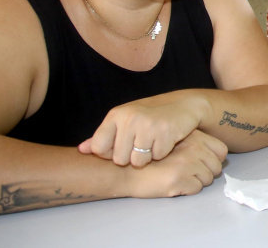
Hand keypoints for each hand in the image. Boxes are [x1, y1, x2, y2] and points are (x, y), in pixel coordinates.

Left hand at [78, 93, 204, 167]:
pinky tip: (166, 139)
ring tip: (154, 141)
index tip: (123, 145)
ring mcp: (147, 124)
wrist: (185, 105)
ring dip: (148, 157)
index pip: (99, 149)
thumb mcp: (126, 121)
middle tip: (143, 142)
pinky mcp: (165, 132)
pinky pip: (157, 157)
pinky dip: (163, 152)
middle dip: (131, 157)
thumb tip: (81, 150)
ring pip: (138, 161)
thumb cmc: (152, 114)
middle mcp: (129, 118)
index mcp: (116, 115)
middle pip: (119, 159)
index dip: (110, 153)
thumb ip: (104, 136)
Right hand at [123, 130, 227, 198]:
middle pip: (216, 167)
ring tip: (179, 178)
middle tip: (189, 174)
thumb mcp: (174, 142)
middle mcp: (193, 148)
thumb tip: (219, 157)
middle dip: (205, 173)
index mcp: (194, 137)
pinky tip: (174, 184)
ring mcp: (187, 164)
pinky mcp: (179, 179)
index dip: (216, 160)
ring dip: (195, 182)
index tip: (205, 164)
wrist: (126, 168)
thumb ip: (195, 144)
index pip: (222, 150)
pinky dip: (187, 190)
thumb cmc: (151, 157)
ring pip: (207, 180)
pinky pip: (196, 190)